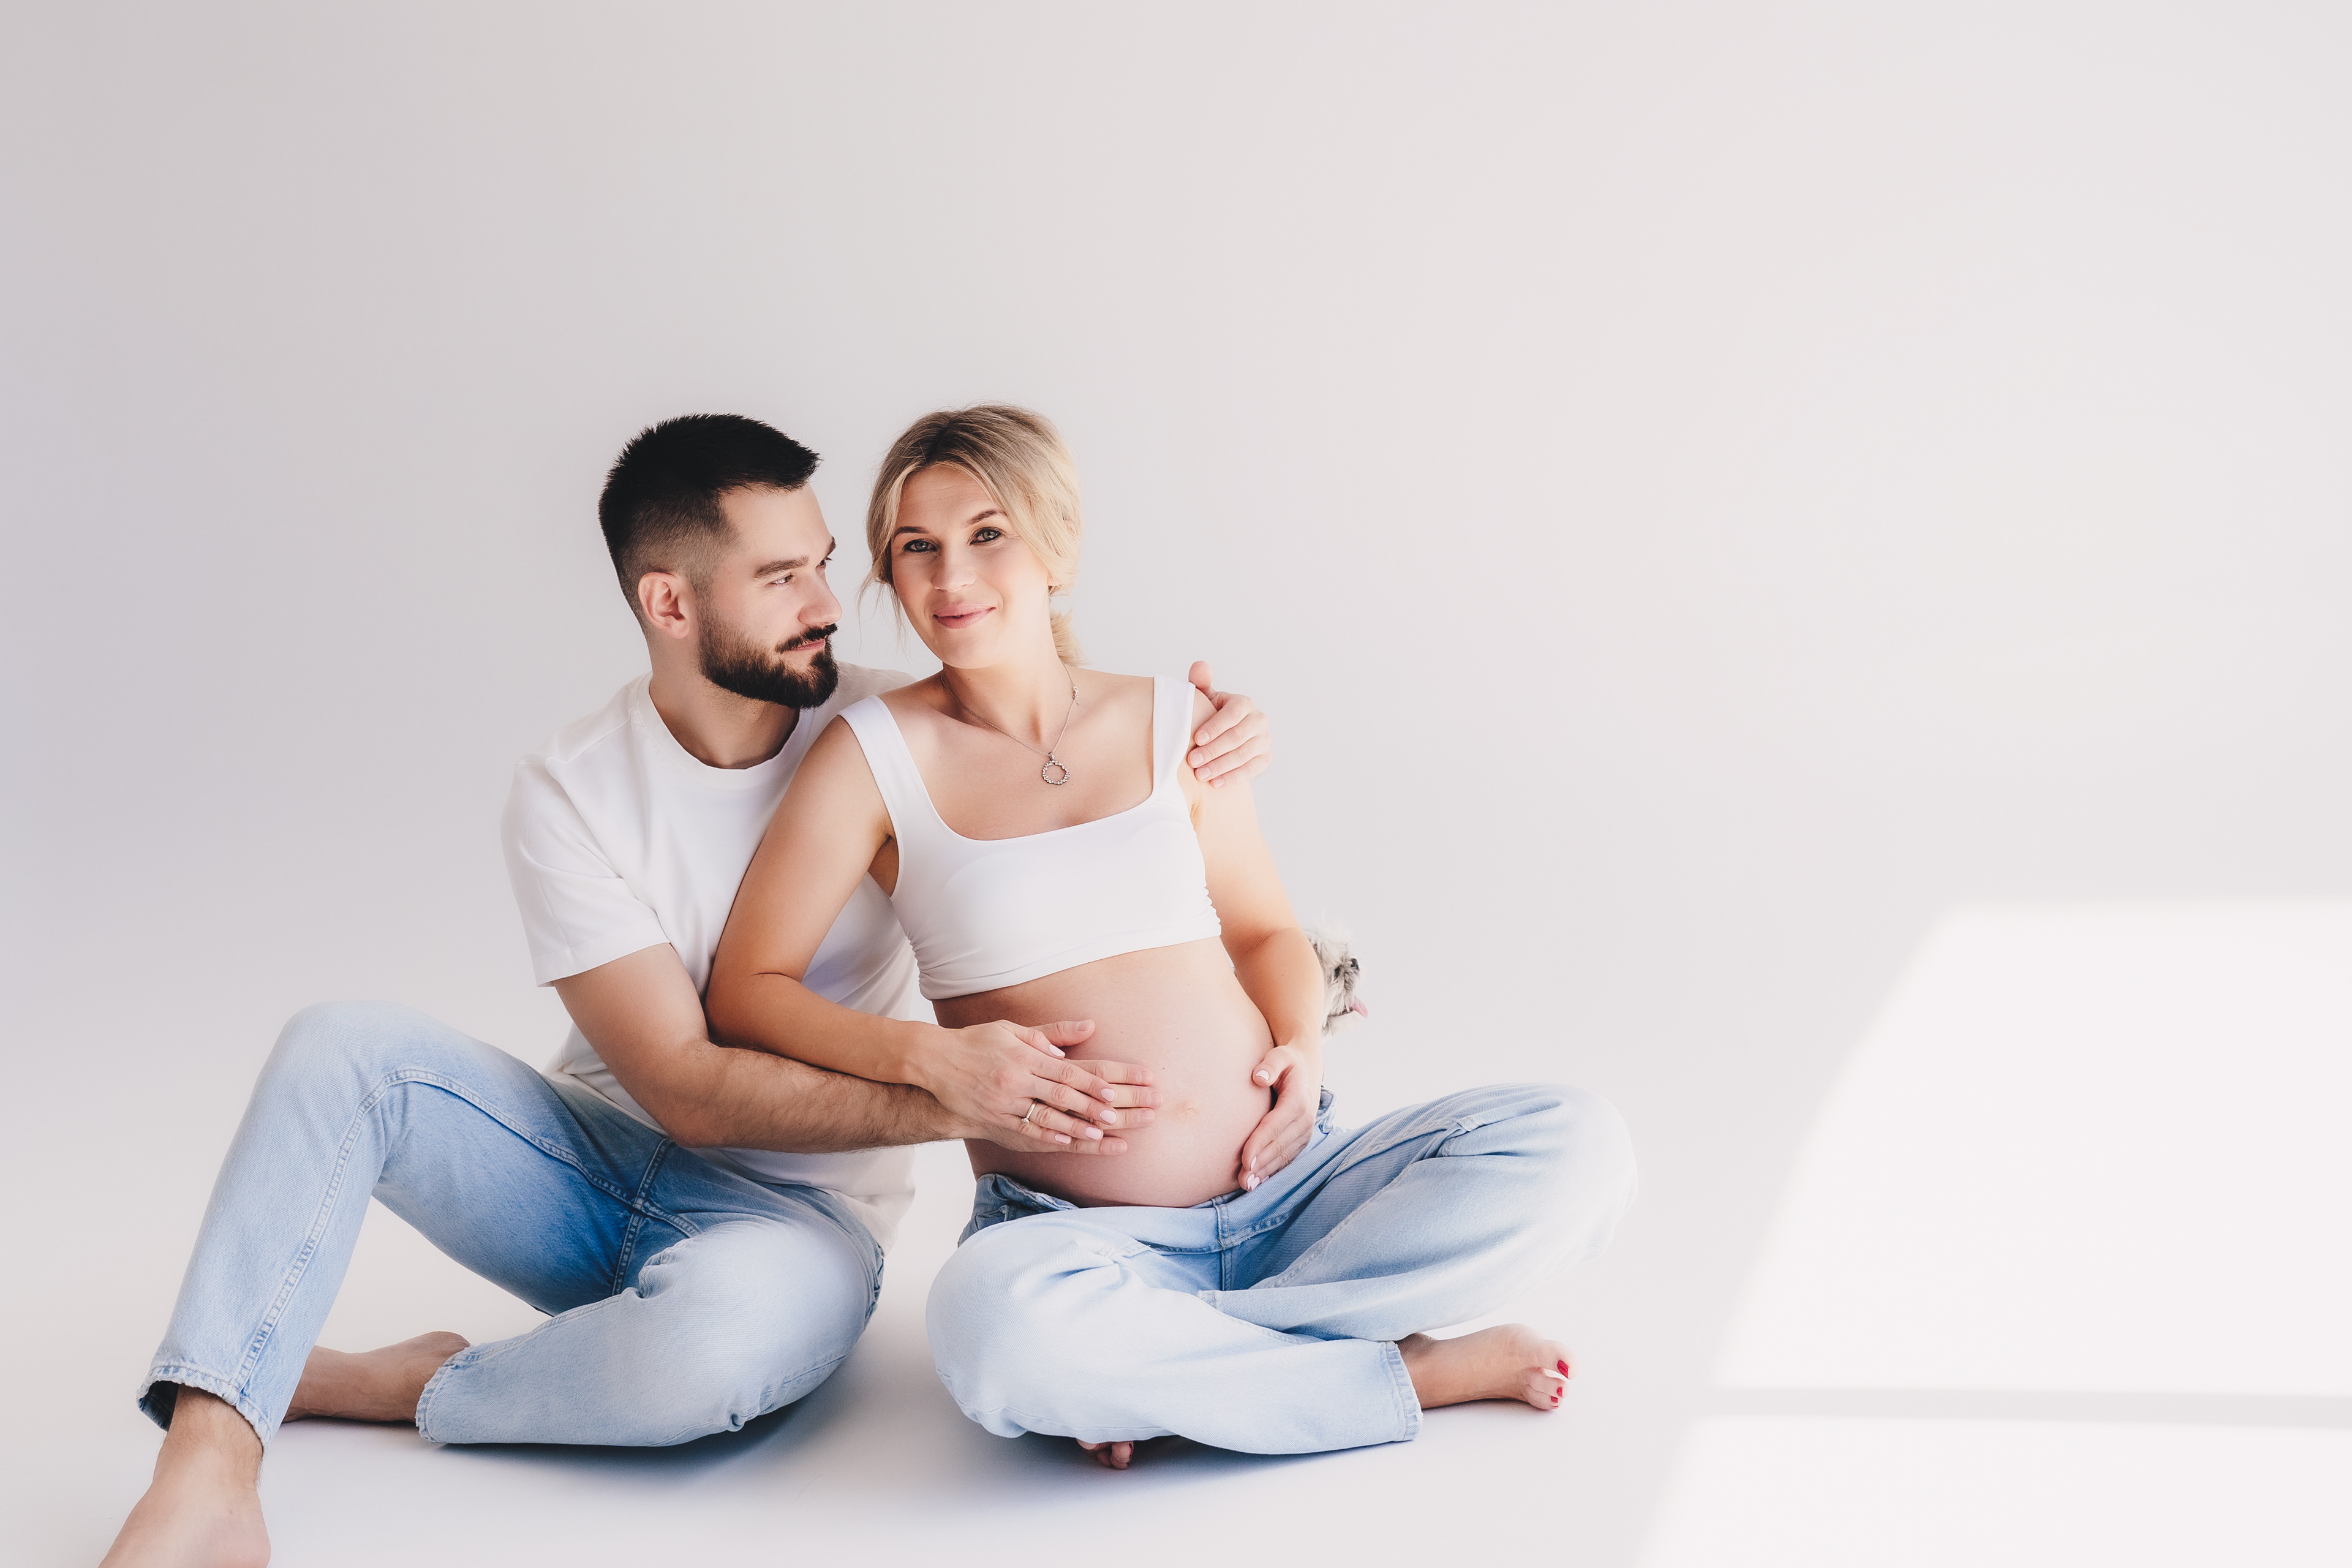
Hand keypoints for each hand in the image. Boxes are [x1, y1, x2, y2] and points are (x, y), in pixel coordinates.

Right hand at [923, 1019, 1161, 1152]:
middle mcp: (1017, 1079)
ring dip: (1076, 1126)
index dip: (1091, 1083)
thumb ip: (1049, 1033)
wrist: (935, 1062)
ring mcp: (1005, 1102)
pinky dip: (1048, 1136)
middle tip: (1120, 1115)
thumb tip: (1086, 1028)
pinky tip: (1068, 1141)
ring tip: (1101, 1134)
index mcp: (1025, 1056)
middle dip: (1094, 1106)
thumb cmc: (977, 1042)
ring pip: (1046, 1117)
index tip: (1114, 1091)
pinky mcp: (995, 1119)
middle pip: (1063, 1096)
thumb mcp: (1011, 1029)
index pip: (1066, 1071)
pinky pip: (1025, 1130)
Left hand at [1186, 661, 1270, 787]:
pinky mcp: (1265, 759)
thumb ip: (1200, 684)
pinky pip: (1251, 770)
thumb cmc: (1211, 715)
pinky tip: (1215, 783)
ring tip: (1200, 775)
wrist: (1226, 736)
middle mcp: (1259, 720)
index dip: (1215, 727)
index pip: (1232, 714)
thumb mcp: (1206, 699)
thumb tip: (1199, 666)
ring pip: (1243, 755)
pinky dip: (1232, 778)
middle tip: (1193, 761)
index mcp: (1244, 703)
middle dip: (1213, 750)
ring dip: (1221, 766)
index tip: (1196, 738)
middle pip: (1237, 737)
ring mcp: (1264, 741)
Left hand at [1236, 1038, 1320, 1190]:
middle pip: (1279, 1146)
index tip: (1245, 1160)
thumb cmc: (1288, 1062)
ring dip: (1266, 1172)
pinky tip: (1259, 1180)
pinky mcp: (1301, 1139)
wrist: (1308, 1070)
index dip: (1260, 1144)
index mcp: (1297, 1101)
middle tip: (1242, 1180)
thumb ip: (1270, 1064)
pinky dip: (1274, 1170)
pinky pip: (1288, 1158)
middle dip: (1260, 1164)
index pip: (1275, 1126)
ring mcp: (1305, 1132)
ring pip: (1284, 1156)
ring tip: (1247, 1184)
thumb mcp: (1280, 1055)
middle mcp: (1304, 1120)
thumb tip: (1258, 1077)